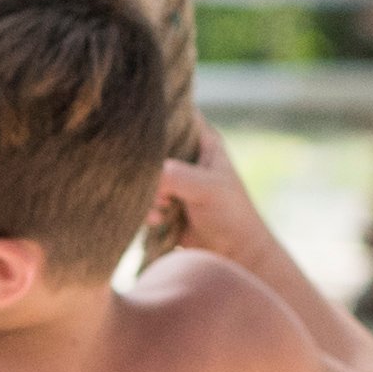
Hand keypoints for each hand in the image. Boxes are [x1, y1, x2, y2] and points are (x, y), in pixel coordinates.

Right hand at [152, 122, 267, 262]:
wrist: (234, 258)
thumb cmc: (231, 216)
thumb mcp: (207, 189)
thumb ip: (177, 175)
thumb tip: (144, 171)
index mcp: (203, 141)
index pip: (177, 113)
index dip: (158, 114)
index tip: (138, 123)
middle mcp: (187, 157)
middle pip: (153, 146)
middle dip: (146, 163)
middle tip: (156, 183)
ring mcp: (174, 181)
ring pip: (145, 175)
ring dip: (146, 191)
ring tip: (162, 206)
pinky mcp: (163, 204)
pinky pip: (143, 199)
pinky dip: (145, 209)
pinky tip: (157, 220)